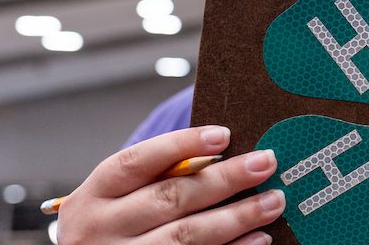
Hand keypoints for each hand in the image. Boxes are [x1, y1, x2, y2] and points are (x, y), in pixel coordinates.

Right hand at [57, 126, 283, 244]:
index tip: (224, 134)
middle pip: (171, 197)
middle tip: (266, 163)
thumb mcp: (116, 199)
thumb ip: (156, 178)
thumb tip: (222, 155)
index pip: (137, 161)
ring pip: (187, 235)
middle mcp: (102, 227)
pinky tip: (260, 237)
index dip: (181, 145)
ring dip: (238, 217)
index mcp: (95, 195)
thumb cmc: (113, 227)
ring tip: (273, 201)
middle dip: (225, 179)